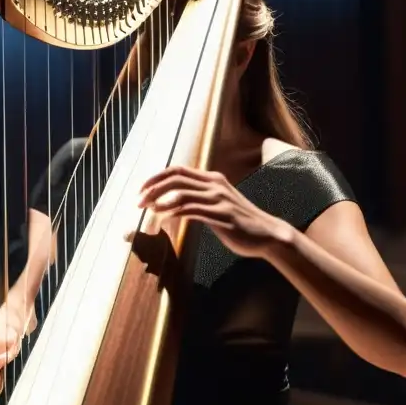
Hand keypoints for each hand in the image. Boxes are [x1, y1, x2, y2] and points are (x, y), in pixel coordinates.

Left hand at [137, 166, 285, 259]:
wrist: (267, 234)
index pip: (178, 170)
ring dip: (161, 201)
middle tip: (138, 201)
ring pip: (182, 193)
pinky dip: (175, 212)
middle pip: (176, 178)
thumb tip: (173, 201)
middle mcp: (215, 185)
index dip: (156, 177)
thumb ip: (199, 198)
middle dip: (153, 188)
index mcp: (212, 179)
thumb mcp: (218, 203)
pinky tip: (165, 218)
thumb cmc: (238, 221)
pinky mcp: (222, 216)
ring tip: (149, 210)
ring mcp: (219, 200)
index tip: (141, 189)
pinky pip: (193, 210)